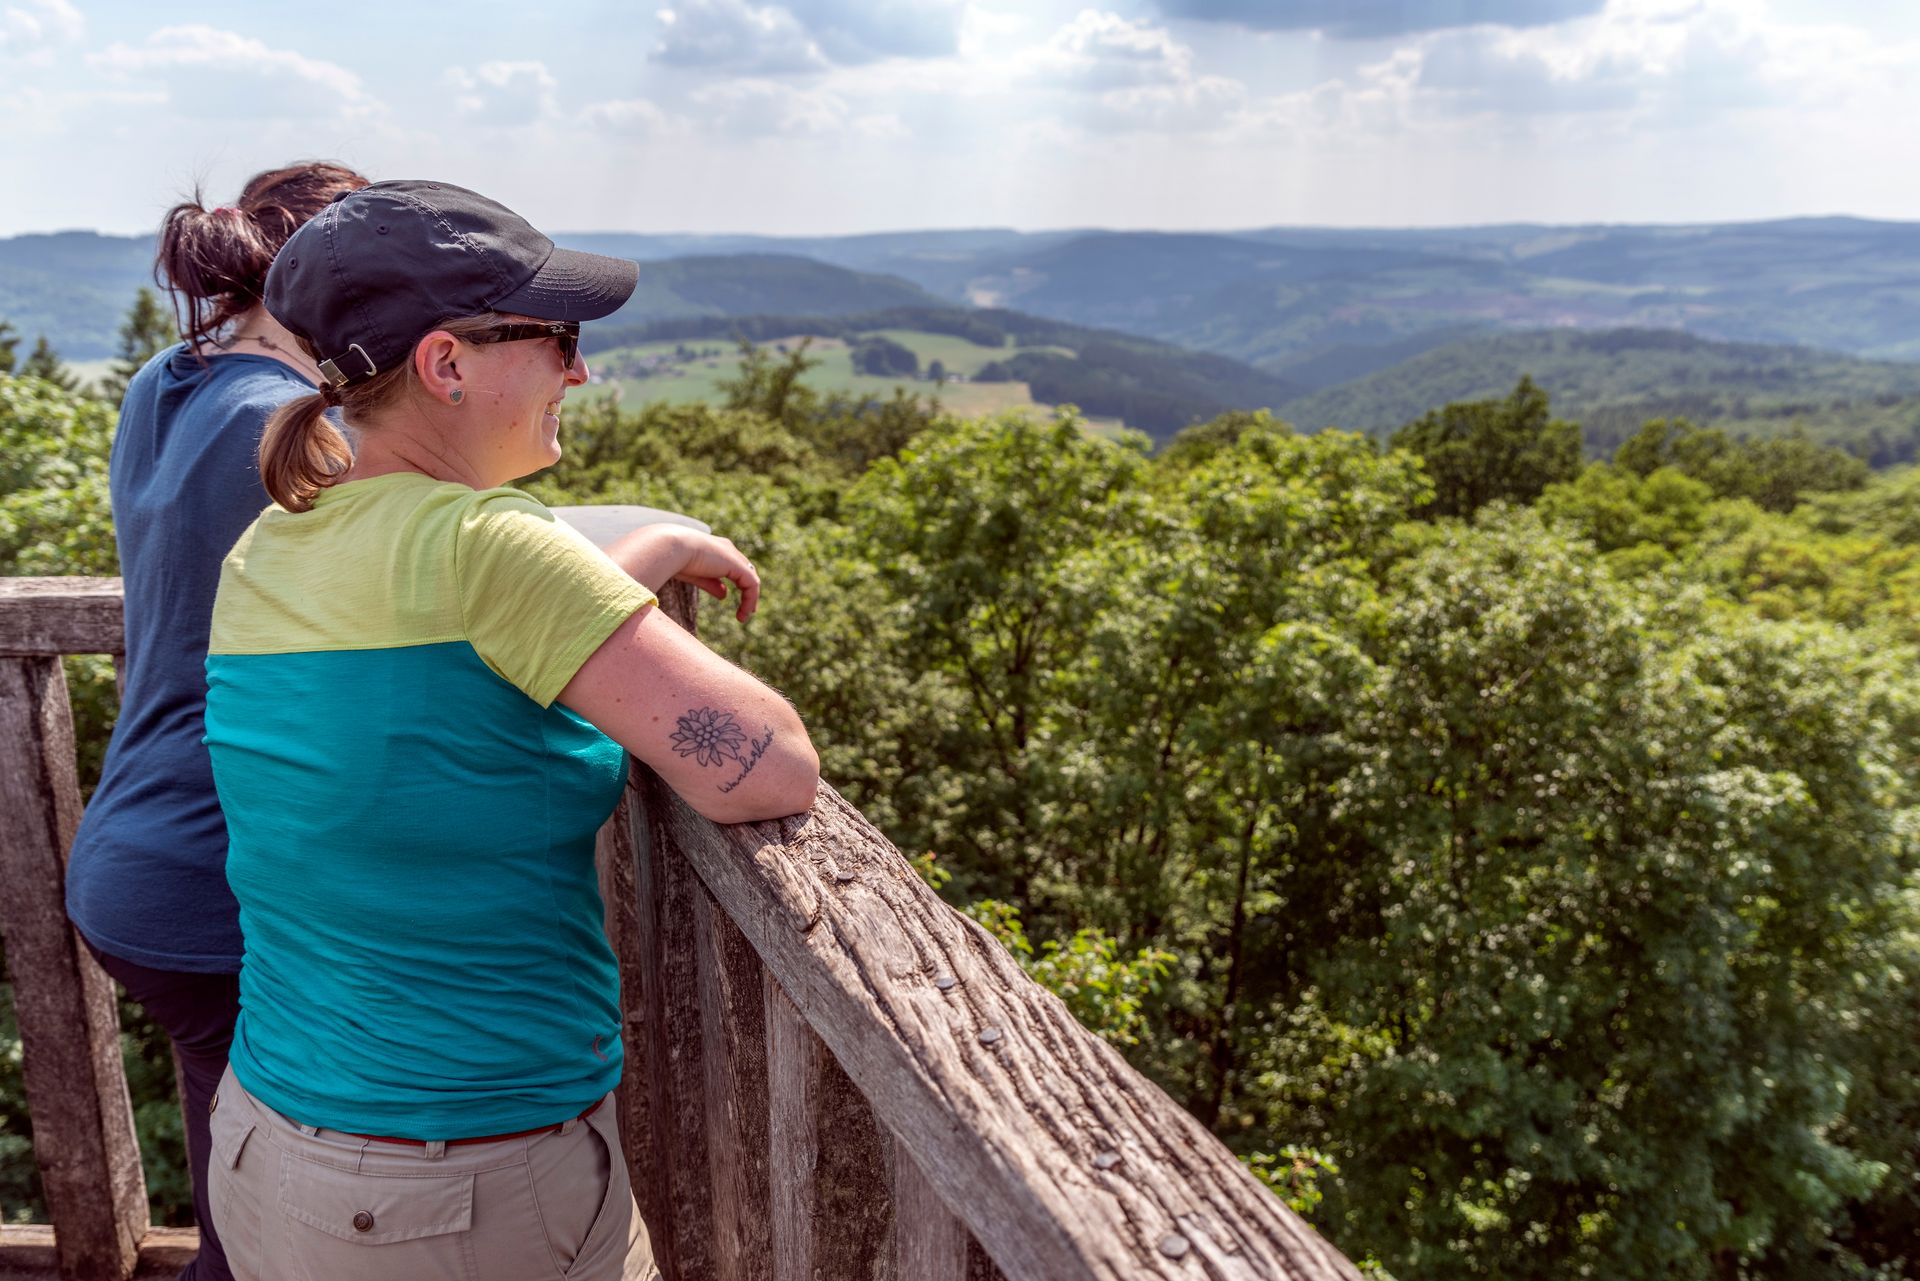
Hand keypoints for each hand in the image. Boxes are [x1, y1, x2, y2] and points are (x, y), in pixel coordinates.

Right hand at [607, 526, 760, 623]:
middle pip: (744, 569)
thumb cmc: (671, 559)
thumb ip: (711, 583)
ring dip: (750, 599)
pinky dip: (750, 600)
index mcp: (713, 548)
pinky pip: (751, 585)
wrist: (668, 547)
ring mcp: (732, 556)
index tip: (727, 597)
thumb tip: (725, 595)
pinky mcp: (736, 565)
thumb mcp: (695, 574)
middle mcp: (726, 549)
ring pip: (749, 579)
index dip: (734, 579)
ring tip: (744, 616)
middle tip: (746, 609)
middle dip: (747, 589)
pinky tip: (744, 613)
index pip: (731, 563)